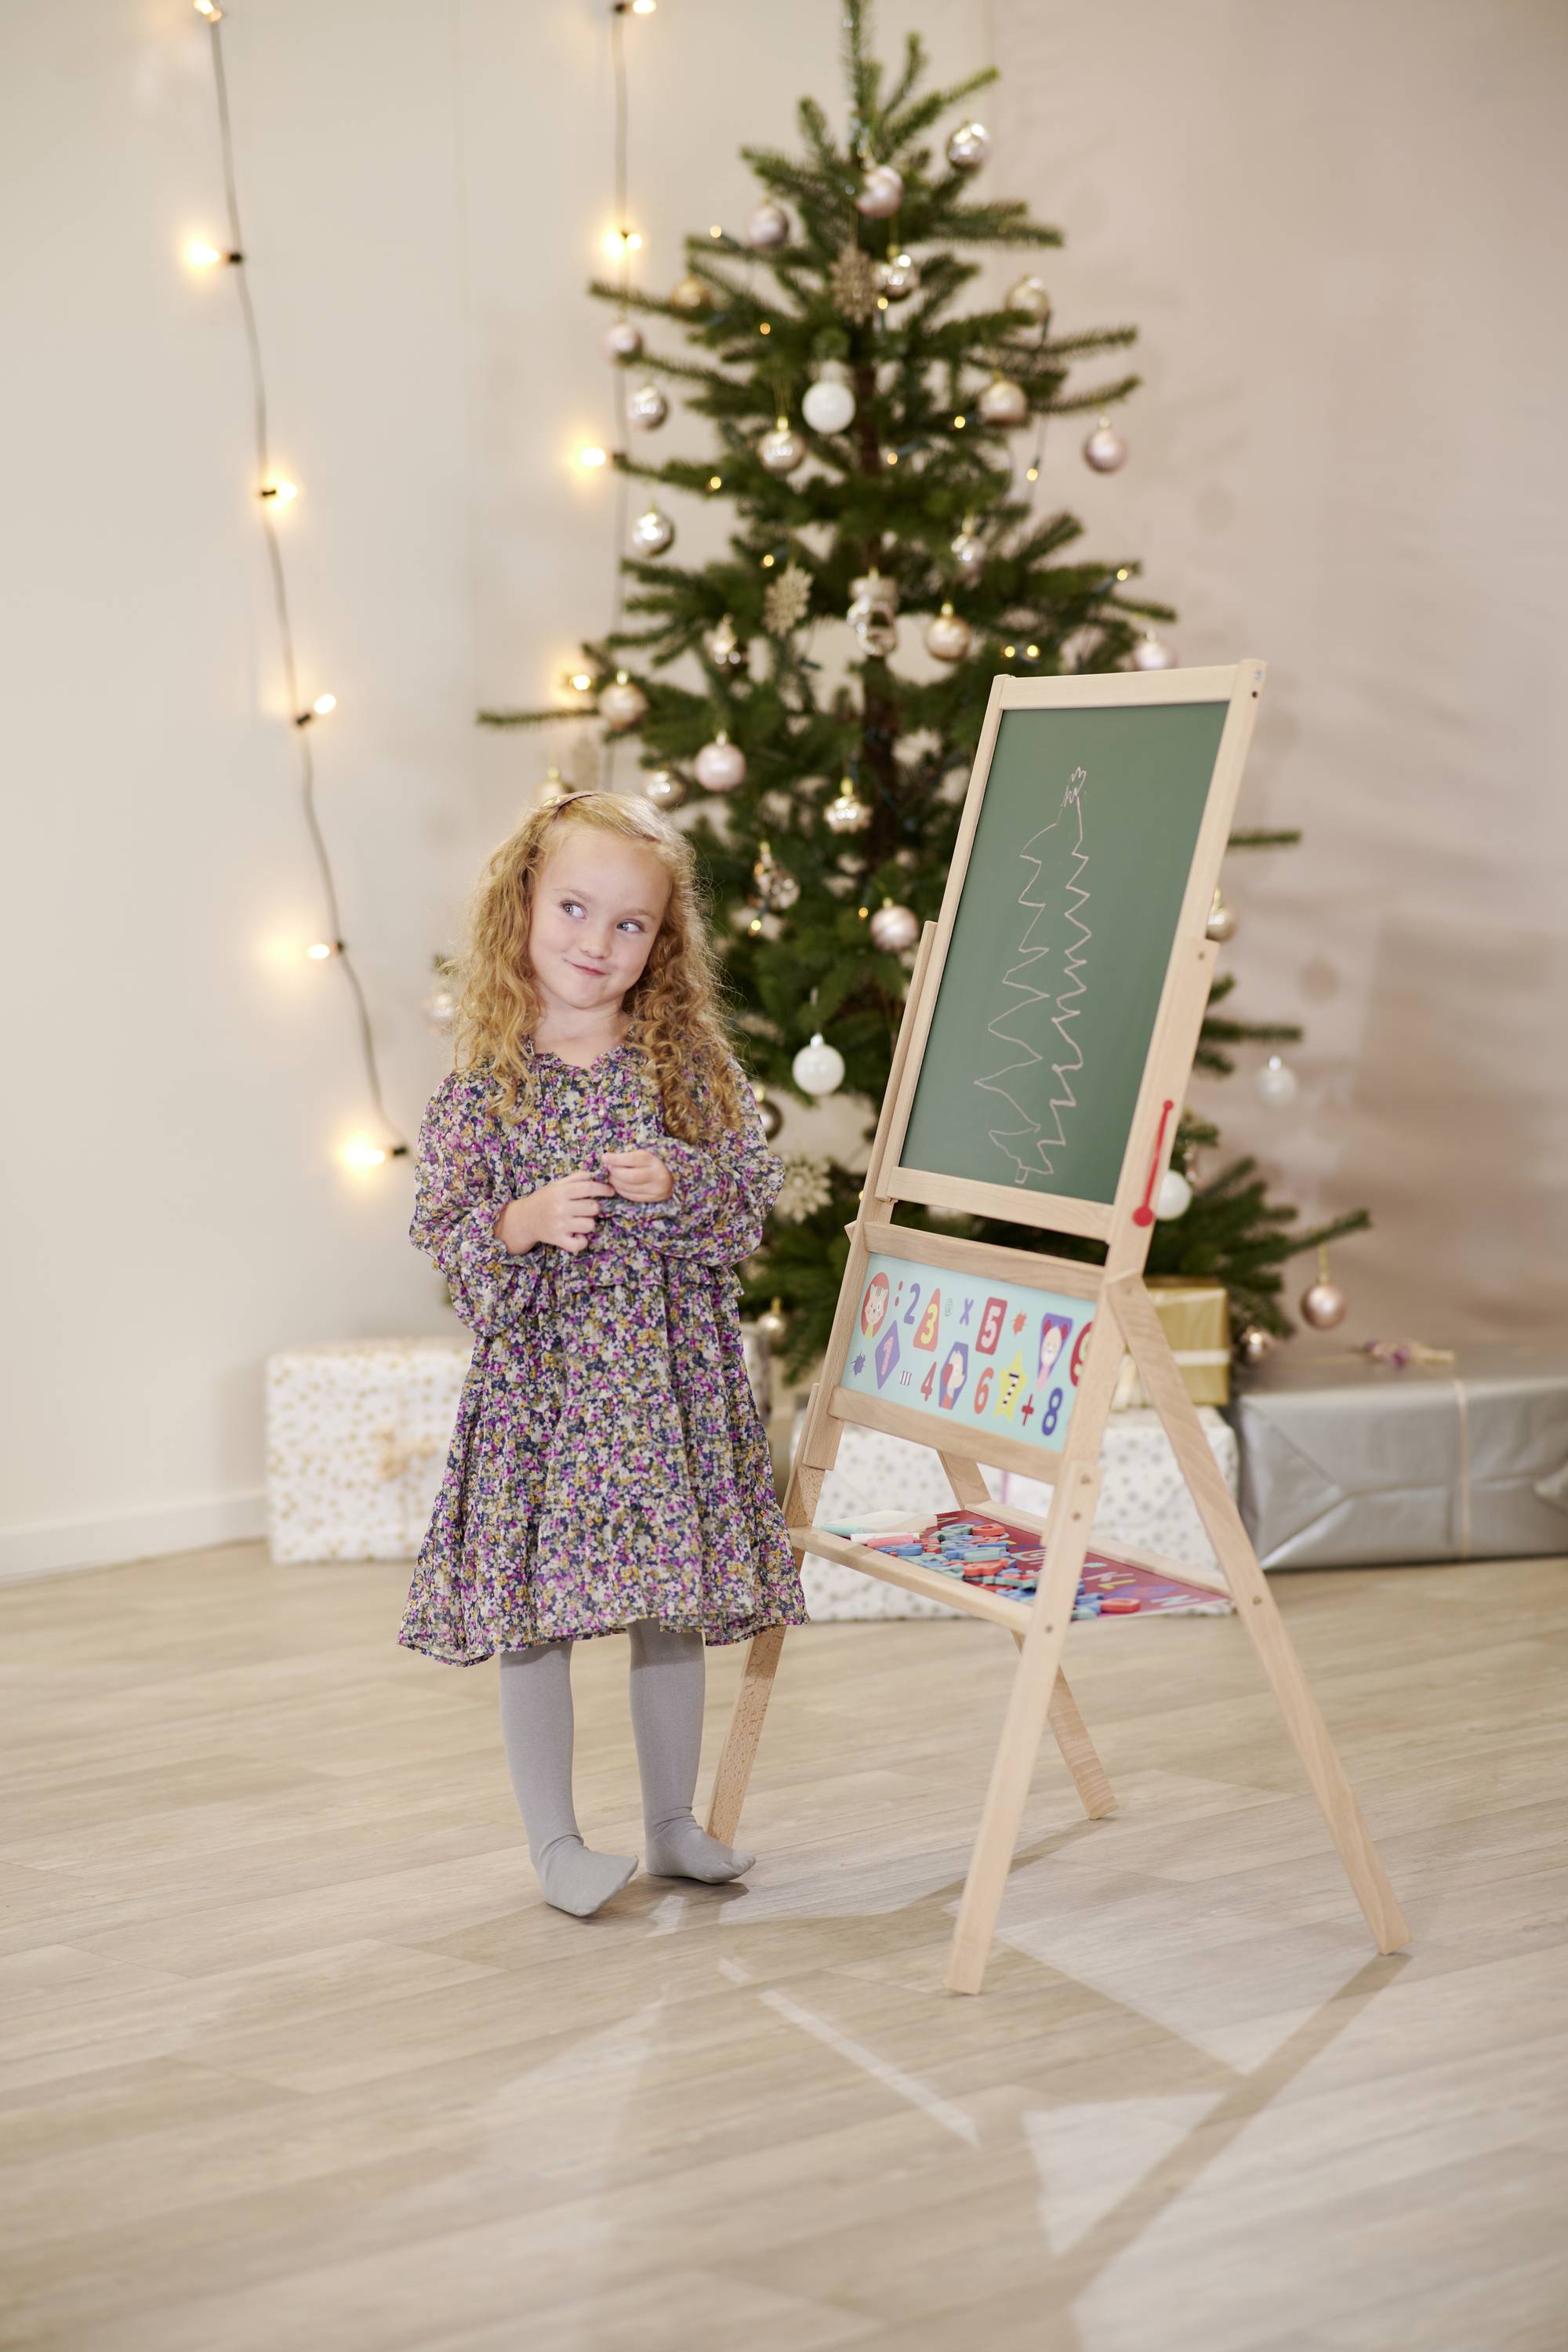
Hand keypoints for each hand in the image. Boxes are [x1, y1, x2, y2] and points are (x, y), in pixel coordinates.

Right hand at [494, 1168, 613, 1256]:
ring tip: (579, 1221)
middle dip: (594, 1207)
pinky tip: (577, 1236)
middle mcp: (560, 1208)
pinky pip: (579, 1244)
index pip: (589, 1187)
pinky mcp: (558, 1239)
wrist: (524, 1219)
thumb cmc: (545, 1200)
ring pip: (590, 1225)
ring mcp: (559, 1225)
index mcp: (561, 1192)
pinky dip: (582, 1241)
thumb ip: (577, 1178)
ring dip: (588, 1224)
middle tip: (585, 1208)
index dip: (604, 1189)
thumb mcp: (557, 1185)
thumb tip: (597, 1174)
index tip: (610, 1191)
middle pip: (593, 1207)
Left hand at [600, 1147, 673, 1202]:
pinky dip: (622, 1191)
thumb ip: (629, 1155)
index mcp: (655, 1160)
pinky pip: (632, 1196)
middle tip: (608, 1169)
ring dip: (616, 1183)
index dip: (615, 1159)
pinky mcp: (654, 1198)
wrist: (674, 1175)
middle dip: (614, 1173)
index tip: (604, 1157)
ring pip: (629, 1188)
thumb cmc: (654, 1161)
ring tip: (611, 1177)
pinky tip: (618, 1185)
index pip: (632, 1159)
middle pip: (629, 1177)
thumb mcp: (645, 1153)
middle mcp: (657, 1175)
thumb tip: (607, 1159)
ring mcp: (656, 1189)